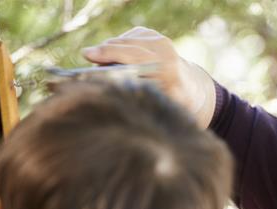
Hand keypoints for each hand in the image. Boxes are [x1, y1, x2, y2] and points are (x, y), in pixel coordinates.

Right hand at [81, 26, 215, 128]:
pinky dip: (117, 49)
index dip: (109, 54)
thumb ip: (141, 98)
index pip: (133, 55)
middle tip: (85, 56)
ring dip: (109, 51)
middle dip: (102, 51)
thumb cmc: (174, 102)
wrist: (190, 87)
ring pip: (122, 41)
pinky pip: (124, 39)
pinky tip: (117, 61)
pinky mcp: (149, 34)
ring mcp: (157, 38)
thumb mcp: (162, 107)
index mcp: (167, 67)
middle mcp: (164, 48)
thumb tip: (112, 92)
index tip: (88, 55)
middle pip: (124, 45)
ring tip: (100, 65)